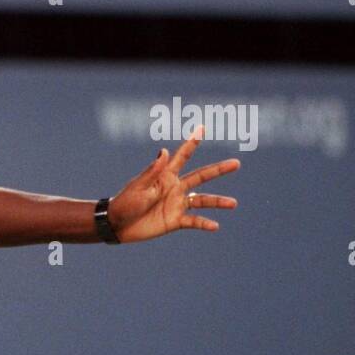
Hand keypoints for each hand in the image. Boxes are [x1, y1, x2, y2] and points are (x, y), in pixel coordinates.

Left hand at [107, 126, 238, 243]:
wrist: (117, 225)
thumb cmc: (125, 203)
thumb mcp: (138, 186)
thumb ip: (153, 171)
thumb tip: (164, 150)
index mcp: (165, 176)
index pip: (182, 157)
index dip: (192, 143)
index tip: (202, 128)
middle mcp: (175, 187)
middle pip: (201, 176)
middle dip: (218, 169)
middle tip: (237, 163)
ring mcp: (177, 204)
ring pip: (202, 200)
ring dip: (218, 201)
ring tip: (233, 203)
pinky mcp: (175, 220)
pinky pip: (194, 221)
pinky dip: (204, 223)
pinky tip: (215, 226)